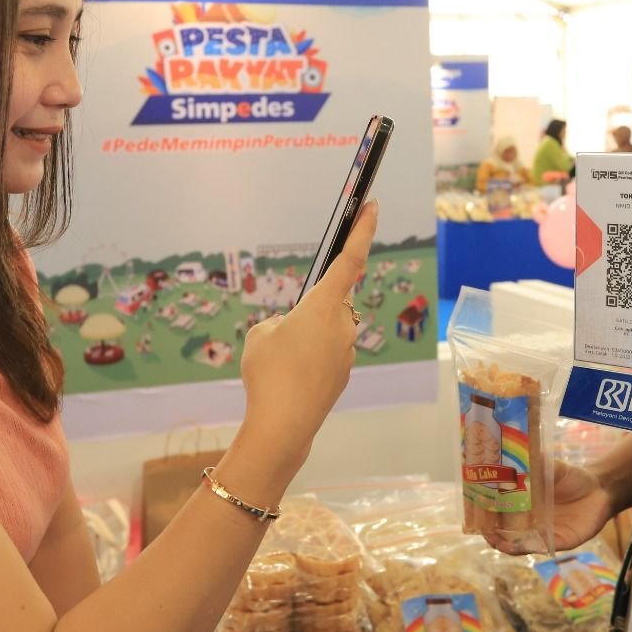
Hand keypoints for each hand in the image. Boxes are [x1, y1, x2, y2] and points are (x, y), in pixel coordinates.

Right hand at [238, 201, 378, 467]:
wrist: (283, 426)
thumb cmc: (269, 374)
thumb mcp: (260, 335)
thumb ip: (281, 322)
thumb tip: (296, 329)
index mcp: (324, 305)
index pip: (349, 258)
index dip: (362, 230)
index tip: (372, 205)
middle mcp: (343, 324)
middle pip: (329, 302)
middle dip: (308, 311)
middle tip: (282, 337)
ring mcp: (346, 351)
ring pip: (324, 331)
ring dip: (305, 339)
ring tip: (279, 364)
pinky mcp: (343, 375)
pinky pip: (323, 355)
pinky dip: (307, 361)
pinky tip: (288, 379)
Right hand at [483, 461, 615, 554]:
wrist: (601, 488)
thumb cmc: (572, 478)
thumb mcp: (550, 467)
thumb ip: (534, 461)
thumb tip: (513, 448)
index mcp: (524, 505)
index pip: (499, 514)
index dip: (485, 516)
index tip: (474, 512)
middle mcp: (531, 523)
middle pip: (505, 534)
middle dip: (492, 535)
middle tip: (483, 532)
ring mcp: (544, 534)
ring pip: (520, 545)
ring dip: (507, 545)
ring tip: (497, 542)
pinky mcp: (560, 542)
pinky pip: (542, 548)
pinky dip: (529, 547)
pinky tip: (519, 545)